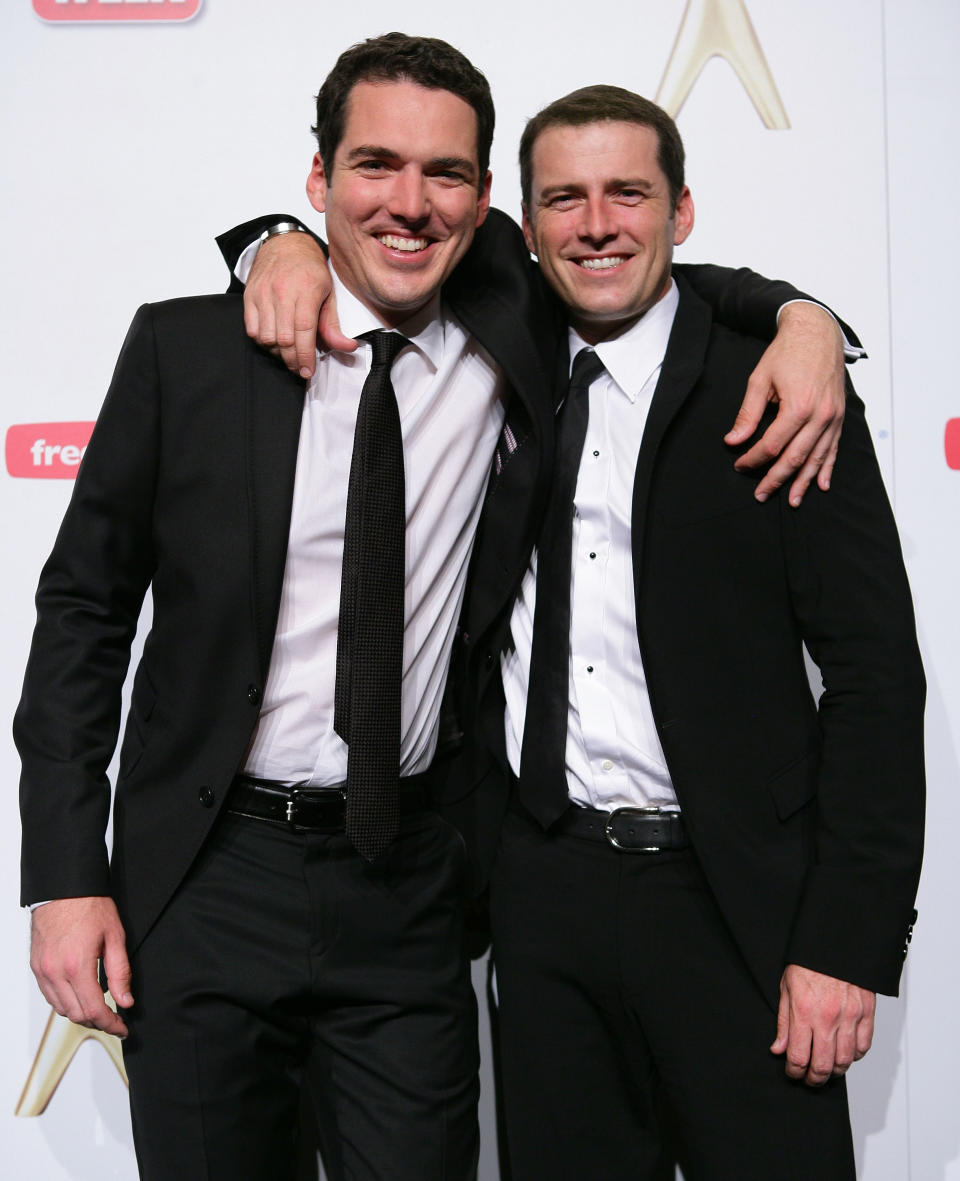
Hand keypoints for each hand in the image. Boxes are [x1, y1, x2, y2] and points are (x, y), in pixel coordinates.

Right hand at [30, 896, 132, 1037]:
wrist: (64, 889)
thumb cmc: (90, 906)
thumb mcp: (115, 937)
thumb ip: (120, 973)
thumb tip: (125, 1000)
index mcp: (77, 966)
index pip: (94, 1010)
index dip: (110, 1024)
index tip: (122, 1027)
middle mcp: (55, 972)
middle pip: (76, 1014)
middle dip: (98, 1022)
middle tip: (115, 1019)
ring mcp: (43, 971)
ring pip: (61, 1009)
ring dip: (81, 1014)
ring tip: (99, 1009)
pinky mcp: (36, 967)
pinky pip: (50, 996)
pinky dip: (65, 1002)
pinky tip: (80, 996)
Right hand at [244, 231, 355, 376]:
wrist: (285, 244)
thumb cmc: (309, 269)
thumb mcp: (329, 294)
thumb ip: (333, 324)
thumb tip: (347, 347)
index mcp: (306, 290)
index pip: (304, 331)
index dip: (305, 355)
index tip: (307, 371)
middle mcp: (282, 292)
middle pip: (284, 338)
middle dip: (293, 359)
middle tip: (300, 367)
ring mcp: (263, 294)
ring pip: (266, 337)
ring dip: (277, 352)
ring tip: (288, 352)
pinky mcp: (249, 296)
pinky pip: (252, 329)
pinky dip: (263, 341)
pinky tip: (274, 340)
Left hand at [725, 303, 845, 506]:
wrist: (817, 332)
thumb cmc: (787, 352)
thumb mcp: (760, 380)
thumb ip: (747, 413)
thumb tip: (733, 440)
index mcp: (798, 406)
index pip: (772, 445)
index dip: (753, 458)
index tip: (740, 464)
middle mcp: (820, 415)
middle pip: (795, 458)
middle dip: (776, 479)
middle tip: (760, 494)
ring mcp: (833, 417)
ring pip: (816, 458)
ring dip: (803, 482)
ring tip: (791, 500)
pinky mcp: (840, 416)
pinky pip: (834, 448)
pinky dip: (827, 468)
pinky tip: (821, 485)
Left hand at [770, 964, 874, 1085]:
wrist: (835, 943)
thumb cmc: (808, 963)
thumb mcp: (786, 988)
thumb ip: (783, 1022)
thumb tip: (779, 1049)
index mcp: (804, 1011)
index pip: (799, 1057)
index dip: (794, 1072)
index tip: (792, 1073)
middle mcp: (828, 1018)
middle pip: (824, 1066)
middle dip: (814, 1079)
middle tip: (810, 1079)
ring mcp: (850, 1017)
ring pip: (845, 1061)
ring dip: (835, 1072)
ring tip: (827, 1070)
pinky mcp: (866, 1013)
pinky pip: (864, 1046)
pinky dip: (855, 1056)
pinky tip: (845, 1054)